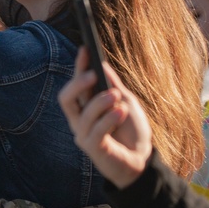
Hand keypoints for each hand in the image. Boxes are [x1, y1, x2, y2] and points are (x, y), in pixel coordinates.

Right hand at [58, 48, 151, 188]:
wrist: (142, 159)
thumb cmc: (132, 130)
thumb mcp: (126, 101)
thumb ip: (113, 85)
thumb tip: (101, 64)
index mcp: (85, 107)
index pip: (76, 85)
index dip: (78, 67)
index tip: (85, 49)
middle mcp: (80, 120)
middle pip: (66, 98)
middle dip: (77, 84)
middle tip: (94, 75)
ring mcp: (84, 135)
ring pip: (83, 114)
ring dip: (101, 102)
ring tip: (117, 97)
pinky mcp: (93, 149)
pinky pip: (96, 131)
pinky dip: (109, 118)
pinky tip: (121, 111)